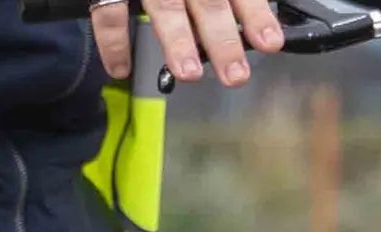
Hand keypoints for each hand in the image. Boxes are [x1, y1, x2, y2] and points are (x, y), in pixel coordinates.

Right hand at [90, 0, 286, 88]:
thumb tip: (249, 12)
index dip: (255, 15)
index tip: (270, 43)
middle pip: (208, 2)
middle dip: (223, 39)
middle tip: (235, 75)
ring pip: (165, 6)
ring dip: (178, 40)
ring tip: (189, 73)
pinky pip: (110, 11)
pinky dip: (113, 40)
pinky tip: (121, 67)